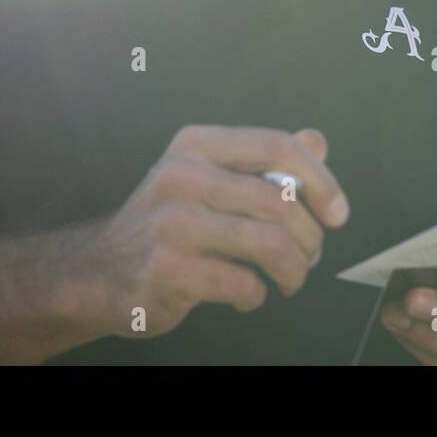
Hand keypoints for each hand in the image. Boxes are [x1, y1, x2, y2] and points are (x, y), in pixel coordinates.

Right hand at [81, 125, 348, 339]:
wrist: (99, 272)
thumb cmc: (166, 224)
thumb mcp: (208, 177)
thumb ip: (262, 159)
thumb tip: (316, 141)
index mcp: (198, 144)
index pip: (278, 147)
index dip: (321, 180)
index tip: (338, 213)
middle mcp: (182, 175)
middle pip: (281, 203)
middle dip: (310, 238)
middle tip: (308, 256)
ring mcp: (172, 222)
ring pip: (270, 245)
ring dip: (294, 270)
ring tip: (289, 278)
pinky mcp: (168, 269)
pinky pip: (243, 284)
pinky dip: (256, 295)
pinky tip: (246, 293)